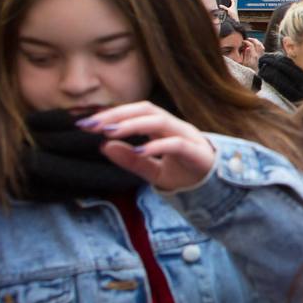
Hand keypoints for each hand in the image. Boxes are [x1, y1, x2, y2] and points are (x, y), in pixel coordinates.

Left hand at [82, 101, 217, 192]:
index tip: (85, 125)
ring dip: (131, 124)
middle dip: (117, 115)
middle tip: (91, 125)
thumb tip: (103, 146)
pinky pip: (175, 143)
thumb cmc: (186, 176)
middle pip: (146, 110)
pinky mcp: (197, 152)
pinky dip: (156, 145)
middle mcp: (176, 127)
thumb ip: (130, 160)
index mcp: (164, 128)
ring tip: (109, 132)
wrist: (217, 192)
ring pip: (159, 121)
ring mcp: (188, 137)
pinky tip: (137, 150)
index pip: (136, 112)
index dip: (111, 114)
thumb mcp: (152, 171)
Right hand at [236, 36, 262, 70]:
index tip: (243, 42)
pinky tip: (256, 45)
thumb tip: (247, 47)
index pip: (251, 45)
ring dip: (257, 41)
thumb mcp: (245, 63)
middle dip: (252, 40)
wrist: (256, 75)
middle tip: (248, 39)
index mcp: (254, 56)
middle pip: (257, 44)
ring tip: (252, 40)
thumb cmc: (249, 70)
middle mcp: (259, 55)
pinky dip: (260, 45)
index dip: (246, 42)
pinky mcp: (263, 57)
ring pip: (261, 45)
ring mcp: (262, 56)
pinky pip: (263, 48)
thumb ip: (246, 55)